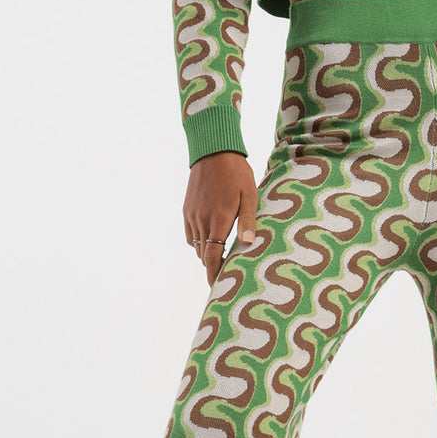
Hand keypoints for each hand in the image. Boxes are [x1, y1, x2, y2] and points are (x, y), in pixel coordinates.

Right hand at [183, 151, 258, 287]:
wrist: (213, 151)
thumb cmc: (237, 173)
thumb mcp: (249, 195)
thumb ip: (248, 221)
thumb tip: (248, 244)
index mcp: (219, 219)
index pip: (213, 256)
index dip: (214, 273)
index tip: (217, 286)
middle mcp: (202, 220)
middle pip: (204, 254)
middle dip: (212, 266)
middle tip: (224, 274)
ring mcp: (192, 215)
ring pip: (197, 245)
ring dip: (206, 253)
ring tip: (220, 257)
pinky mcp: (187, 209)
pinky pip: (190, 234)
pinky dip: (199, 241)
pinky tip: (210, 238)